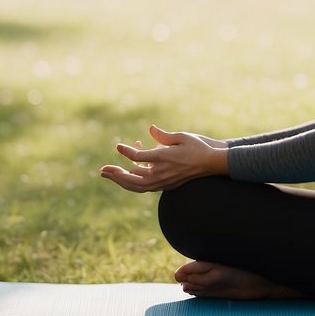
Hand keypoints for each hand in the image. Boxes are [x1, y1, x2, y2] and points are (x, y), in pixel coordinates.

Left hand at [100, 124, 227, 192]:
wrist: (212, 163)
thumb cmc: (198, 147)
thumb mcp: (181, 136)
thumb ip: (163, 135)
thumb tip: (150, 129)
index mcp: (164, 158)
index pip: (139, 157)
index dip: (126, 151)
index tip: (118, 147)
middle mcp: (162, 173)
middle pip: (133, 178)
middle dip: (116, 175)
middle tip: (102, 171)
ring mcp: (164, 181)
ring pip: (138, 186)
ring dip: (122, 181)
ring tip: (109, 175)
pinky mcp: (166, 185)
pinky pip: (145, 186)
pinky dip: (134, 181)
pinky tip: (129, 171)